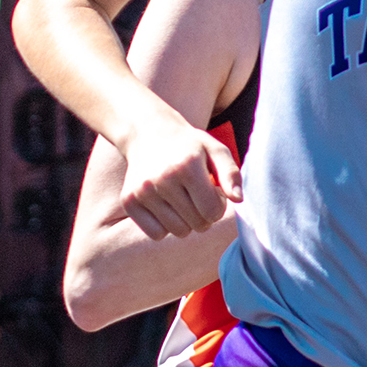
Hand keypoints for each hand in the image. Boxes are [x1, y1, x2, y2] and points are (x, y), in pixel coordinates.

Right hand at [116, 116, 236, 239]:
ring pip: (177, 232)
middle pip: (197, 224)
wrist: (147, 132)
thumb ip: (231, 173)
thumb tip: (238, 199)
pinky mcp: (129, 201)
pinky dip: (164, 227)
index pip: (212, 212)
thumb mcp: (214, 149)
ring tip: (182, 201)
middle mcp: (162, 179)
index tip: (212, 192)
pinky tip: (165, 207)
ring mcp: (143, 192)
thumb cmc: (188, 145)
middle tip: (197, 196)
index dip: (217, 206)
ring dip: (185, 222)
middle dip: (203, 215)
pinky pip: (156, 234)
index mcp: (187, 166)